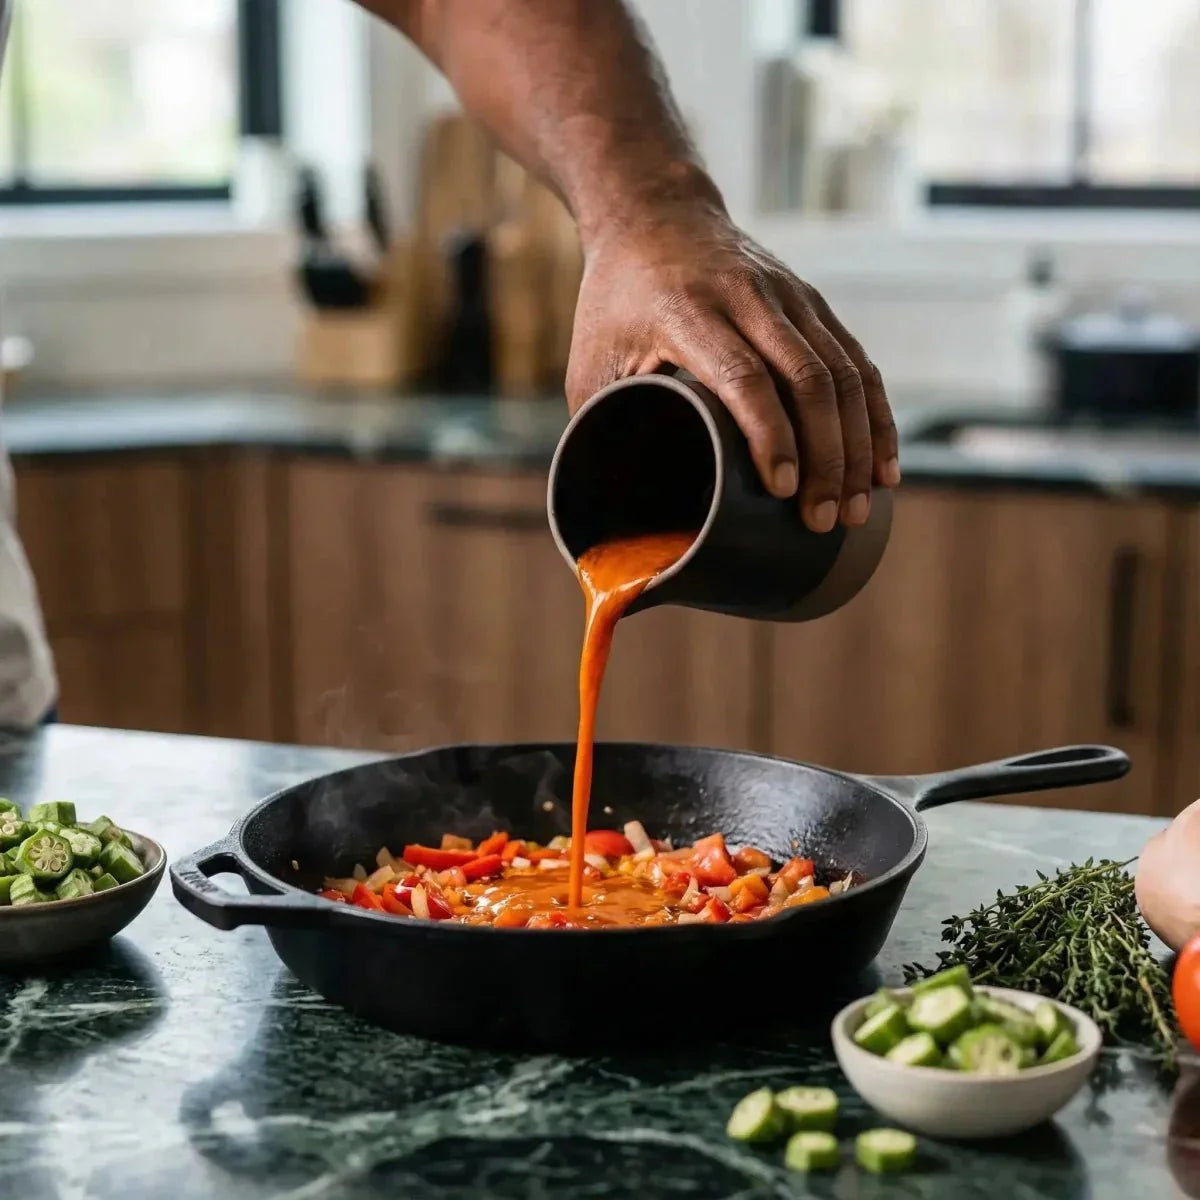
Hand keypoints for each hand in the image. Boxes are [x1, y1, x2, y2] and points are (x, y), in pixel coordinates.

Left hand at [566, 206, 898, 531]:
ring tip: (855, 510)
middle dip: (825, 458)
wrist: (655, 213)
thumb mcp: (591, 360)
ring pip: (842, 374)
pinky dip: (875, 419)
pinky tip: (882, 468)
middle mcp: (749, 297)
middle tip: (824, 520)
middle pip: (807, 379)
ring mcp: (790, 298)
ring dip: (857, 447)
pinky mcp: (813, 305)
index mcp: (689, 311)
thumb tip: (610, 502)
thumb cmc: (616, 302)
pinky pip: (857, 364)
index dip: (769, 434)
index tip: (781, 490)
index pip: (744, 375)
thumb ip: (603, 424)